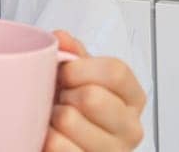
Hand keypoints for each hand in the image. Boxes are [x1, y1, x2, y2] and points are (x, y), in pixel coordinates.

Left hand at [45, 30, 146, 150]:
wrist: (69, 145)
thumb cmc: (77, 109)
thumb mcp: (82, 78)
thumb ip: (75, 55)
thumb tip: (61, 38)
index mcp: (133, 98)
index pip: (116, 72)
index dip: (81, 68)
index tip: (64, 72)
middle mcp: (130, 128)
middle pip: (92, 97)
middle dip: (65, 94)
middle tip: (61, 100)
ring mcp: (113, 151)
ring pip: (69, 120)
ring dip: (52, 117)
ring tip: (55, 119)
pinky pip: (57, 145)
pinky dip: (45, 138)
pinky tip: (51, 136)